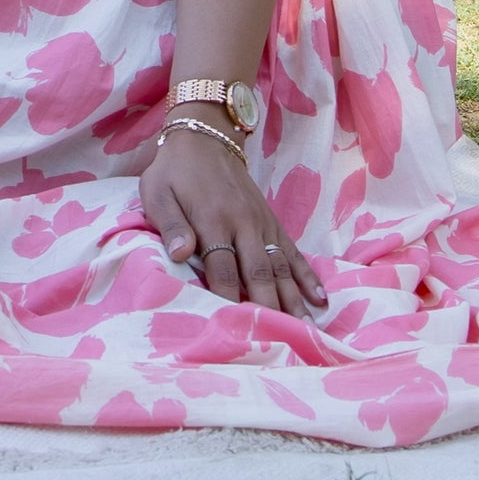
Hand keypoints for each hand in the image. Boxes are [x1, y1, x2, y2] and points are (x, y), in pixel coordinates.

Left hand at [138, 117, 327, 317]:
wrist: (205, 137)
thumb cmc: (174, 172)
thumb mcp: (158, 192)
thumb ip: (170, 224)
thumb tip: (179, 254)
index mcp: (213, 220)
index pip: (223, 269)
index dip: (229, 300)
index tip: (236, 330)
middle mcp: (243, 224)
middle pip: (258, 273)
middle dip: (267, 309)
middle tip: (279, 342)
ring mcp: (262, 224)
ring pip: (281, 267)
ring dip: (293, 300)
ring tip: (305, 330)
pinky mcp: (272, 222)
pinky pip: (294, 252)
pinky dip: (308, 277)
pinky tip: (320, 300)